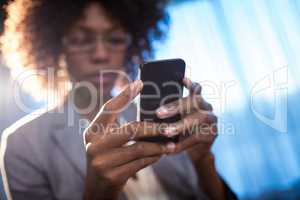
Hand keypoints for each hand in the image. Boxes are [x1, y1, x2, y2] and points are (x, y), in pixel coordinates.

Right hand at [83, 80, 173, 199]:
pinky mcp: (113, 176)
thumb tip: (148, 113)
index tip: (140, 83)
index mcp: (92, 132)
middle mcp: (94, 145)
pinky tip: (161, 154)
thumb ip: (118, 127)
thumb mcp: (105, 142)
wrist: (97, 190)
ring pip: (139, 148)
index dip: (124, 95)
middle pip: (131, 129)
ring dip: (159, 145)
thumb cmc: (106, 159)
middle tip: (170, 126)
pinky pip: (140, 163)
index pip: (109, 109)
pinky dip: (154, 157)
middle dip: (154, 127)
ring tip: (171, 143)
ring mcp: (102, 162)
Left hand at [155, 77, 216, 162]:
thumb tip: (151, 110)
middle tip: (159, 113)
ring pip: (199, 118)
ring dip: (181, 125)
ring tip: (166, 132)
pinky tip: (172, 147)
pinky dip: (183, 143)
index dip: (191, 84)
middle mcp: (207, 107)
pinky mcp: (213, 135)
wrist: (197, 152)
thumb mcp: (176, 120)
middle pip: (196, 100)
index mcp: (197, 100)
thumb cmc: (182, 131)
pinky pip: (198, 137)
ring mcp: (212, 120)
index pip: (196, 88)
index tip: (182, 79)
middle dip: (176, 106)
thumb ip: (169, 112)